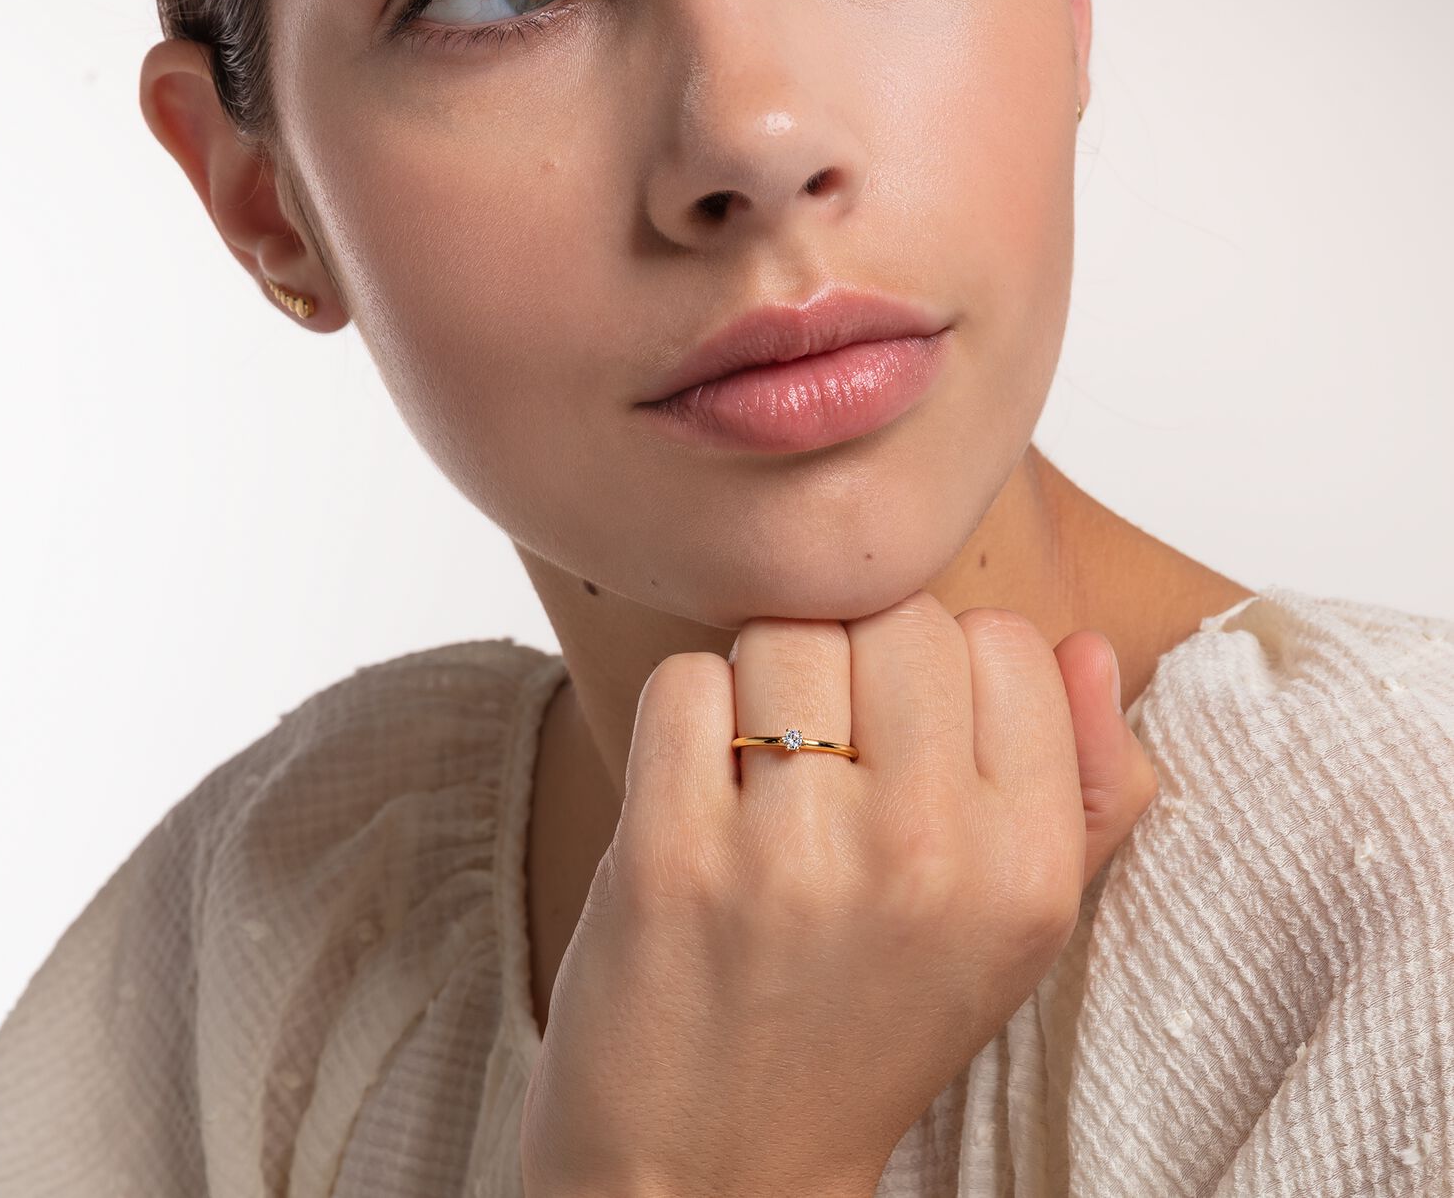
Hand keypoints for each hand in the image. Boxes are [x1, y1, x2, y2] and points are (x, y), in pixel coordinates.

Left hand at [519, 592, 1157, 1197]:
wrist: (715, 1169)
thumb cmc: (868, 1022)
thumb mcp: (1017, 930)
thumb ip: (1088, 786)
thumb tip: (1089, 644)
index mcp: (1028, 869)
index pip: (1004, 639)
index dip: (944, 678)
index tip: (908, 745)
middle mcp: (925, 854)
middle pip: (893, 617)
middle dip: (854, 664)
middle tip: (830, 757)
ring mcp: (794, 855)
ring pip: (785, 634)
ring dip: (763, 688)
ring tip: (763, 780)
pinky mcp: (671, 854)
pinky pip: (685, 681)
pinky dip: (683, 720)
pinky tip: (696, 795)